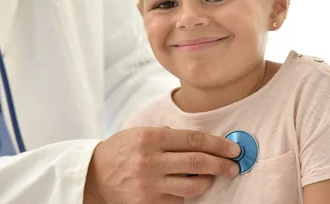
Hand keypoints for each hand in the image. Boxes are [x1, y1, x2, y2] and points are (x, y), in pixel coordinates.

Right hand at [83, 127, 241, 203]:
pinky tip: (185, 186)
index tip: (233, 148)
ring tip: (211, 177)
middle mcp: (152, 161)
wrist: (94, 176)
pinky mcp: (150, 203)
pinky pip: (179, 200)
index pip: (193, 140)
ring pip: (193, 186)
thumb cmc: (121, 150)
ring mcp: (151, 185)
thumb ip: (168, 134)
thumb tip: (200, 142)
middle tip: (235, 165)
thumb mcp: (140, 132)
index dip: (217, 144)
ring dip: (208, 181)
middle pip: (198, 163)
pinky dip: (186, 193)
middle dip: (222, 164)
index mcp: (151, 138)